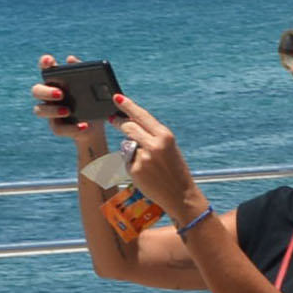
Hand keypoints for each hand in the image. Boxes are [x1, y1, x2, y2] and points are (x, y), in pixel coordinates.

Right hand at [34, 54, 103, 151]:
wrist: (96, 124)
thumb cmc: (91, 100)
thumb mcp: (91, 85)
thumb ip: (81, 71)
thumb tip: (70, 59)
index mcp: (56, 81)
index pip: (45, 69)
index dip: (44, 63)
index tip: (49, 60)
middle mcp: (48, 96)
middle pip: (36, 90)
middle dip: (46, 91)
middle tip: (61, 94)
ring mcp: (50, 112)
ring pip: (39, 110)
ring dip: (53, 110)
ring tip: (68, 111)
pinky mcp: (56, 127)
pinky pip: (58, 128)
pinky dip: (71, 128)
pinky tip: (83, 125)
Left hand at [110, 96, 199, 220]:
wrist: (179, 195)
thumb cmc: (175, 170)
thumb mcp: (169, 148)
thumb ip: (151, 135)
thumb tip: (130, 124)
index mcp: (165, 136)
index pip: (142, 115)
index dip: (128, 105)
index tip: (117, 97)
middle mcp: (154, 145)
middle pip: (129, 127)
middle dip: (119, 122)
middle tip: (112, 118)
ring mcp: (143, 158)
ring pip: (127, 145)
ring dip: (131, 148)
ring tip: (148, 163)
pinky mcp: (135, 170)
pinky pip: (127, 161)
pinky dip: (132, 164)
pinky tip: (145, 173)